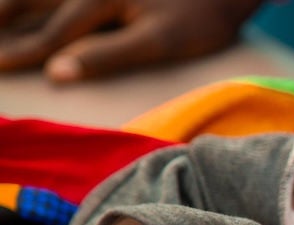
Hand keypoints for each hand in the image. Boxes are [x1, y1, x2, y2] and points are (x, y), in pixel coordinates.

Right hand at [0, 0, 262, 82]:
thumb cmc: (199, 17)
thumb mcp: (160, 42)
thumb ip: (108, 56)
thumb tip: (56, 73)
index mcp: (98, 0)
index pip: (50, 35)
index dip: (19, 54)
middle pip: (33, 0)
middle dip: (3, 17)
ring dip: (14, 1)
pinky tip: (30, 3)